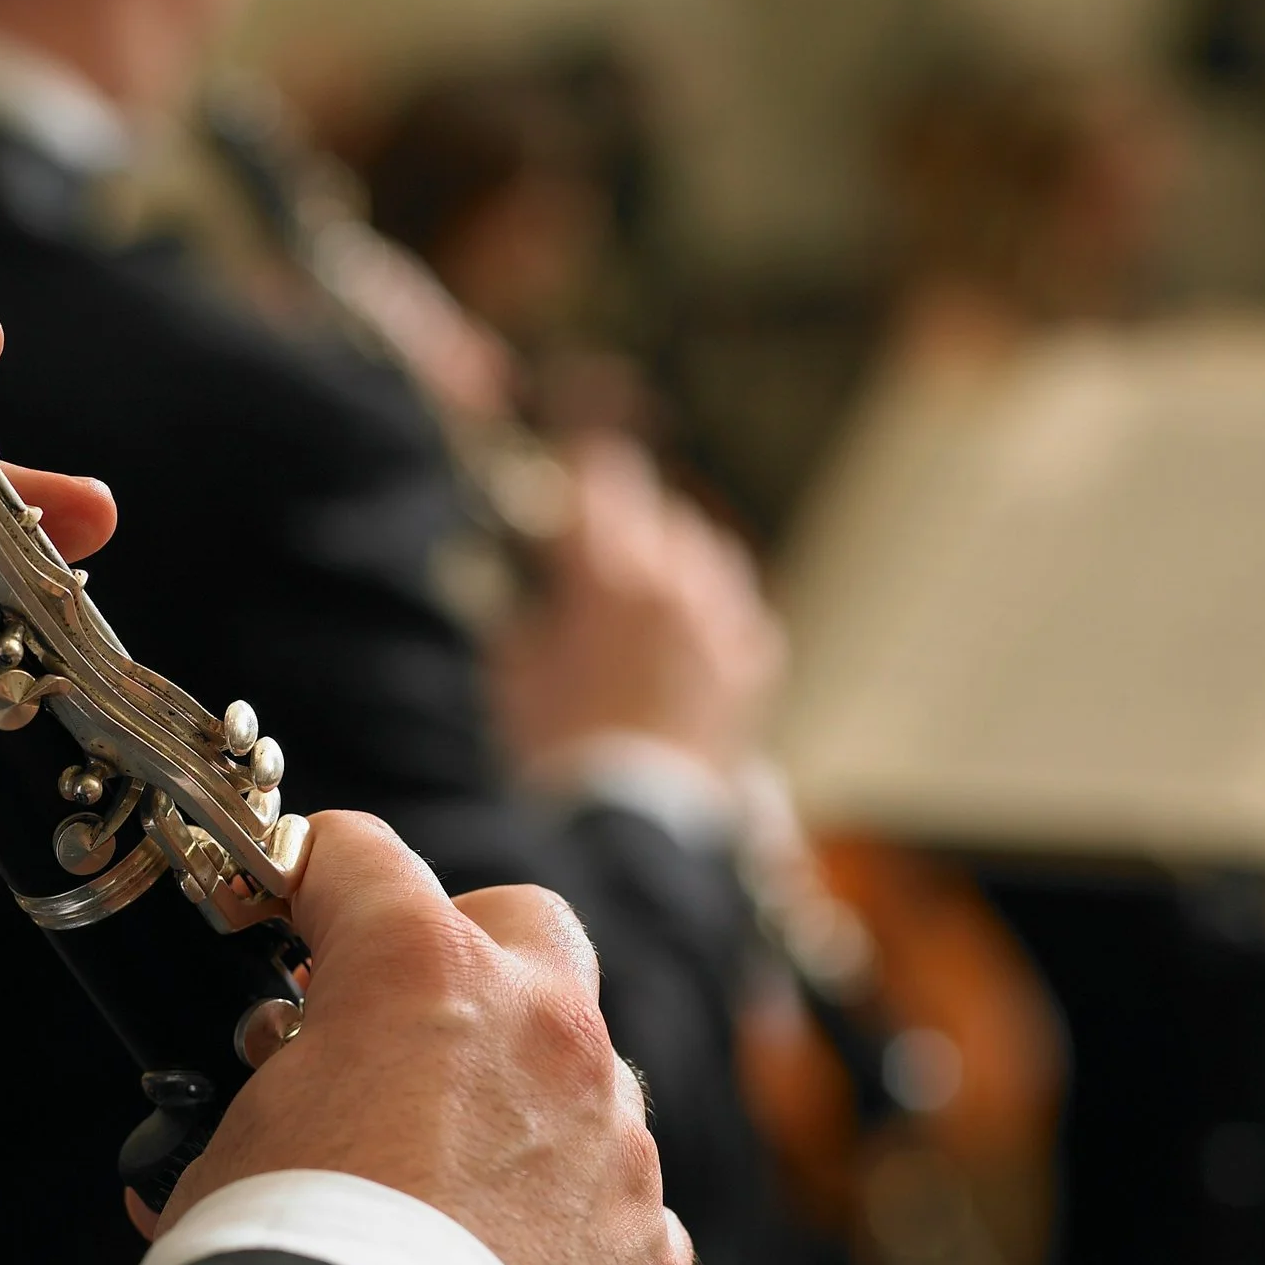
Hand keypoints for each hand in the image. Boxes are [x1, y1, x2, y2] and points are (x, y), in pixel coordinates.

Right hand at [150, 812, 691, 1264]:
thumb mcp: (230, 1145)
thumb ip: (276, 1087)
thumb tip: (271, 1096)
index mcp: (427, 978)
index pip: (360, 858)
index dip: (305, 876)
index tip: (277, 911)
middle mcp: (547, 1038)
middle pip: (522, 927)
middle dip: (462, 956)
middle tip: (390, 1028)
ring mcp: (616, 1148)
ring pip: (585, 1079)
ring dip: (520, 1110)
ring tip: (436, 1190)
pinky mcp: (653, 1259)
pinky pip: (617, 1212)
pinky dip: (564, 1230)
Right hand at [495, 435, 782, 776]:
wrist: (630, 827)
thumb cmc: (554, 750)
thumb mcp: (513, 666)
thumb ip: (521, 599)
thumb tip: (522, 563)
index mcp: (609, 574)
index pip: (594, 472)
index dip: (576, 449)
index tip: (566, 436)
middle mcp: (676, 581)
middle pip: (649, 507)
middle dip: (617, 517)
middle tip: (588, 545)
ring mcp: (721, 620)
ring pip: (699, 549)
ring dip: (667, 556)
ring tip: (638, 590)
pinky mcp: (751, 661)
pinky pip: (733, 606)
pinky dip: (707, 607)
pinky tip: (682, 633)